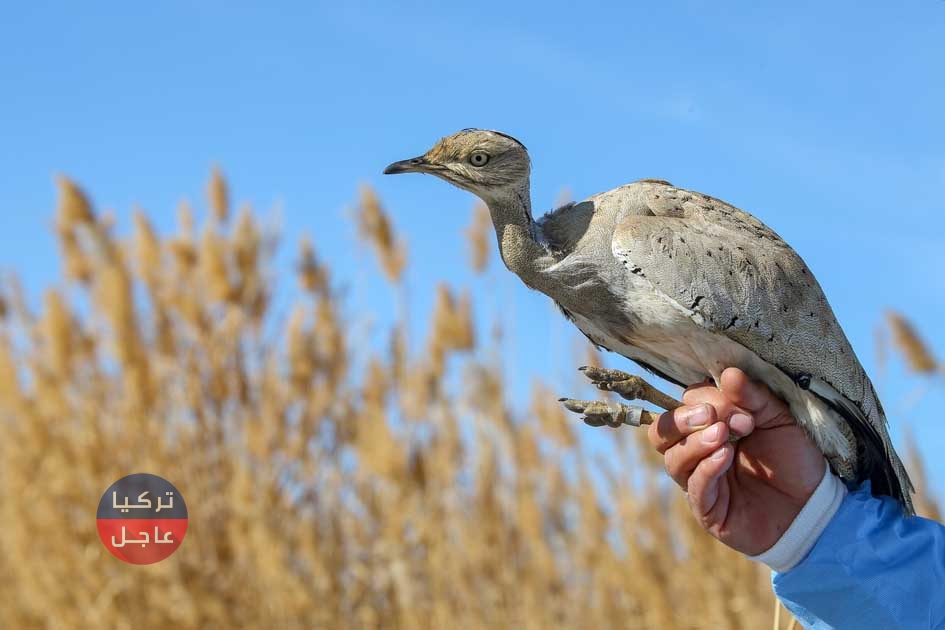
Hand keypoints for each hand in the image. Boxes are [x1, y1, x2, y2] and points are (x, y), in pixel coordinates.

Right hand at [648, 367, 825, 554]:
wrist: (813, 504)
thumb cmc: (793, 457)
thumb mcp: (779, 418)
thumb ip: (753, 396)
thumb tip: (729, 372)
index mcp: (709, 425)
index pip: (685, 403)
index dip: (708, 400)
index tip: (745, 410)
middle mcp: (695, 451)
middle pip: (662, 431)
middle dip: (683, 419)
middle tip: (714, 416)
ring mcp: (697, 480)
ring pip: (672, 458)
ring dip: (695, 443)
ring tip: (723, 437)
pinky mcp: (706, 508)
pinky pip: (693, 486)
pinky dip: (706, 468)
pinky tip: (725, 458)